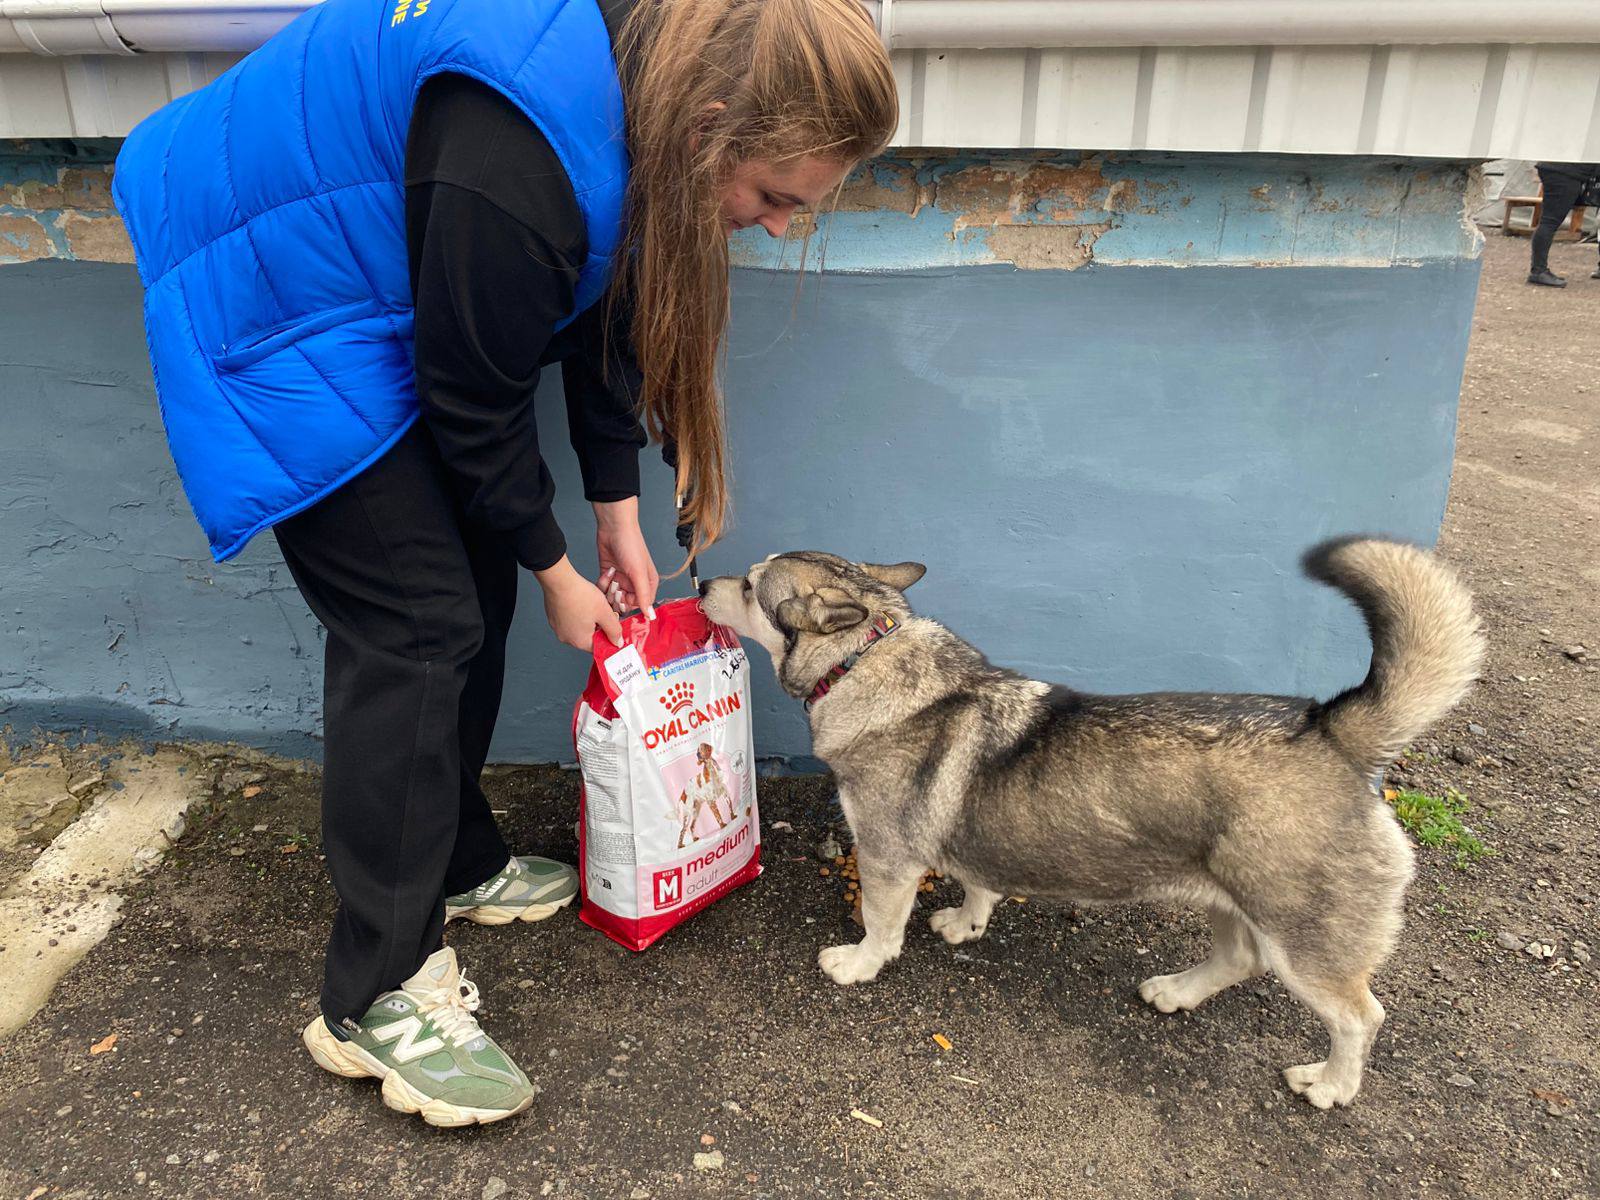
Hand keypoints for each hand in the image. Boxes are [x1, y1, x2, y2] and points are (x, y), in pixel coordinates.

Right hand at [535, 557, 622, 649]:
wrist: (560, 579)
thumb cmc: (580, 595)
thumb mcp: (605, 613)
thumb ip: (614, 630)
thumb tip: (617, 643)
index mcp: (579, 641)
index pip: (599, 645)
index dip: (609, 636)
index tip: (614, 628)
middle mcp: (567, 636)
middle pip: (591, 633)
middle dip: (601, 621)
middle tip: (607, 611)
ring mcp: (559, 626)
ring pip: (582, 622)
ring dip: (593, 613)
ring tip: (597, 601)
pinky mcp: (555, 615)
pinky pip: (572, 615)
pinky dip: (581, 608)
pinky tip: (586, 598)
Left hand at [594, 497, 659, 616]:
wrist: (614, 527)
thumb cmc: (631, 545)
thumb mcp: (639, 573)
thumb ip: (643, 596)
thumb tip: (650, 616)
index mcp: (648, 583)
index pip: (641, 605)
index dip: (631, 606)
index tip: (623, 602)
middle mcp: (635, 583)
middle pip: (625, 603)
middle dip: (618, 599)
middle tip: (616, 590)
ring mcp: (621, 579)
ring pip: (613, 597)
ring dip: (609, 591)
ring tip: (611, 579)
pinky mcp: (608, 575)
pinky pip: (604, 589)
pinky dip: (602, 585)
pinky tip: (606, 574)